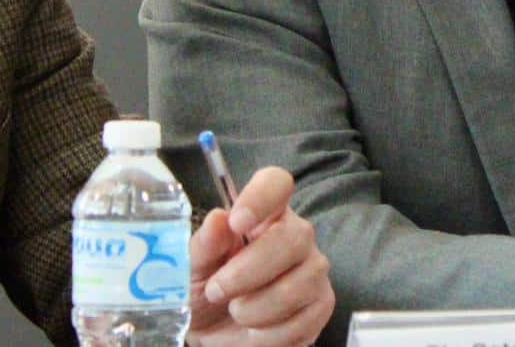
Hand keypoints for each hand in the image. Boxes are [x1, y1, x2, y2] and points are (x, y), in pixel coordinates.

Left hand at [186, 166, 334, 346]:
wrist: (216, 337)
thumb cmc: (206, 293)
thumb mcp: (192, 269)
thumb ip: (204, 245)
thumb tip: (217, 218)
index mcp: (264, 214)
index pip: (277, 183)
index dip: (260, 197)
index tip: (236, 222)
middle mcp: (296, 235)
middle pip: (294, 237)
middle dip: (249, 271)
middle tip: (217, 290)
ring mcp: (314, 269)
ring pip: (298, 285)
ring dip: (256, 309)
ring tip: (237, 313)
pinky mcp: (322, 304)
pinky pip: (303, 319)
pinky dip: (270, 334)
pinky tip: (257, 330)